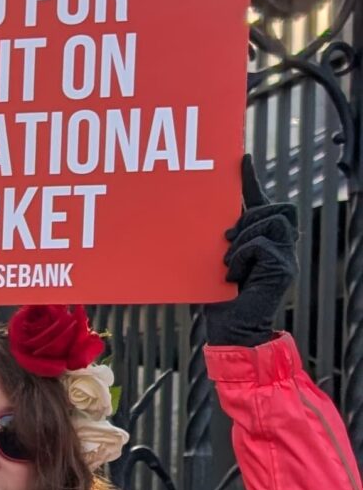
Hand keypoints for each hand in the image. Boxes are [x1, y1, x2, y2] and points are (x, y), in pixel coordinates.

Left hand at [200, 163, 294, 347]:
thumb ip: (219, 240)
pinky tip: (233, 275)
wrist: (231, 331)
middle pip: (279, 206)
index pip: (261, 202)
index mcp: (263, 240)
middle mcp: (280, 245)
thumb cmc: (218, 299)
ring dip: (245, 237)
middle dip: (252, 215)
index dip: (252, 180)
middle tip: (228, 238)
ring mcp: (285, 256)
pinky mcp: (284, 269)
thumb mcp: (214, 261)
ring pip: (273, 220)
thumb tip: (204, 214)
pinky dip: (242, 257)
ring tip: (229, 260)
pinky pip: (261, 244)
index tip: (242, 158)